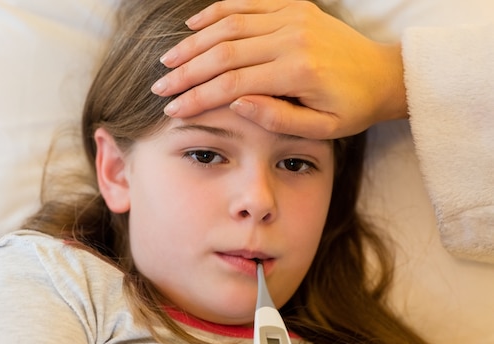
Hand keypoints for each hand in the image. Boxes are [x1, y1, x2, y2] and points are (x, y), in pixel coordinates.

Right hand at [151, 0, 407, 138]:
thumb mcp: (322, 130)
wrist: (383, 75)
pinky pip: (248, 3)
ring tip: (168, 59)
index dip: (197, 97)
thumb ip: (278, 119)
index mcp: (297, 72)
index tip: (172, 109)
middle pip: (224, 52)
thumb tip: (236, 103)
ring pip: (230, 24)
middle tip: (160, 86)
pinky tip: (194, 25)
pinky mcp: (294, 6)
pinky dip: (217, 12)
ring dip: (194, 42)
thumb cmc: (352, 108)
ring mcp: (292, 16)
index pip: (231, 83)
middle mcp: (291, 37)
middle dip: (186, 71)